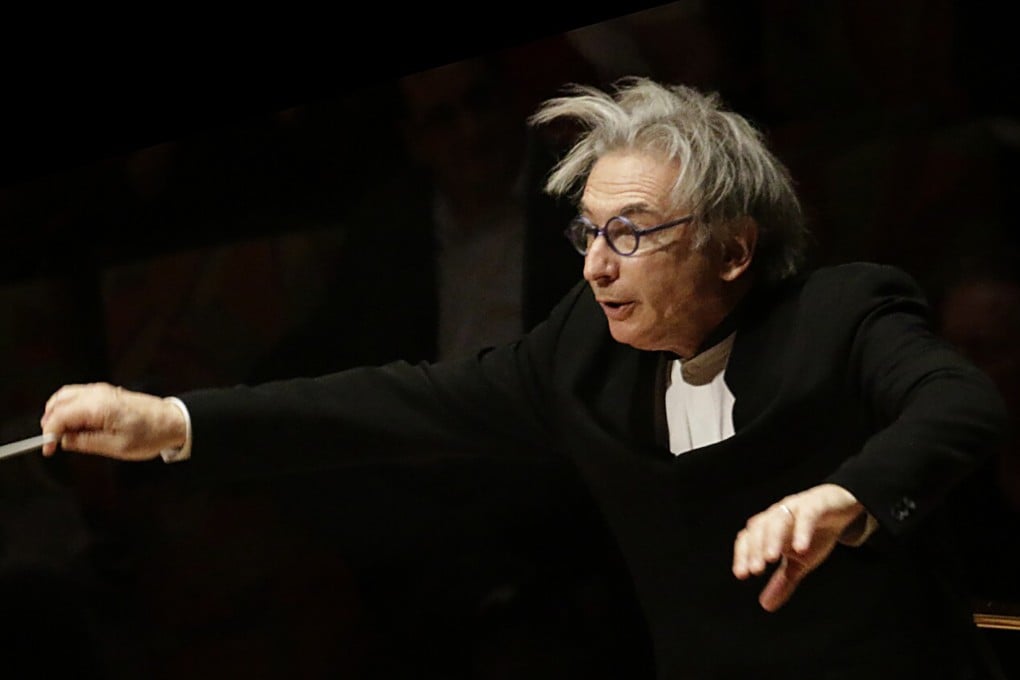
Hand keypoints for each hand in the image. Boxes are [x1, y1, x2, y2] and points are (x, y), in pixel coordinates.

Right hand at [39, 382, 185, 460]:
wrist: (173, 421)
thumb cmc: (151, 434)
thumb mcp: (117, 447)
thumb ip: (86, 442)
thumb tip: (64, 441)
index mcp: (99, 406)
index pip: (59, 416)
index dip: (49, 434)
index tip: (49, 449)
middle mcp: (98, 393)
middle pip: (58, 401)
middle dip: (51, 422)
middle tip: (55, 442)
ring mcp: (103, 390)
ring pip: (66, 396)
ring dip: (59, 414)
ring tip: (67, 435)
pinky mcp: (108, 392)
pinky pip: (79, 396)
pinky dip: (71, 409)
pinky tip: (79, 426)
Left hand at [732, 483, 863, 611]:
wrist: (841, 509)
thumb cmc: (814, 534)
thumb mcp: (800, 562)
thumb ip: (783, 582)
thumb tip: (766, 605)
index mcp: (768, 528)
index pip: (748, 539)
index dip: (742, 555)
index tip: (742, 575)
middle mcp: (777, 515)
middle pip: (759, 528)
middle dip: (755, 549)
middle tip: (755, 570)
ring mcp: (794, 507)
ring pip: (777, 520)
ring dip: (773, 538)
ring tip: (772, 559)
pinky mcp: (815, 504)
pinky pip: (806, 515)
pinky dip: (802, 530)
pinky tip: (800, 548)